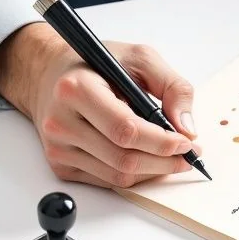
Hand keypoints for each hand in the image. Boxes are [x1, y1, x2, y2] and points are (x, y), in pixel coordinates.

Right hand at [0, 22, 197, 189]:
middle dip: (164, 162)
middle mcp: (61, 121)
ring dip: (152, 171)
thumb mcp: (140, 58)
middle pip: (123, 159)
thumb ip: (172, 87)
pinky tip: (145, 159)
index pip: (126, 130)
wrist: (50, 74)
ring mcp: (57, 147)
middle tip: (188, 155)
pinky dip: (134, 175)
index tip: (186, 142)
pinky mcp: (59, 164)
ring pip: (118, 176)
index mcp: (77, 89)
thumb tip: (186, 128)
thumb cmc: (96, 65)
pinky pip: (107, 181)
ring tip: (171, 157)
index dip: (161, 142)